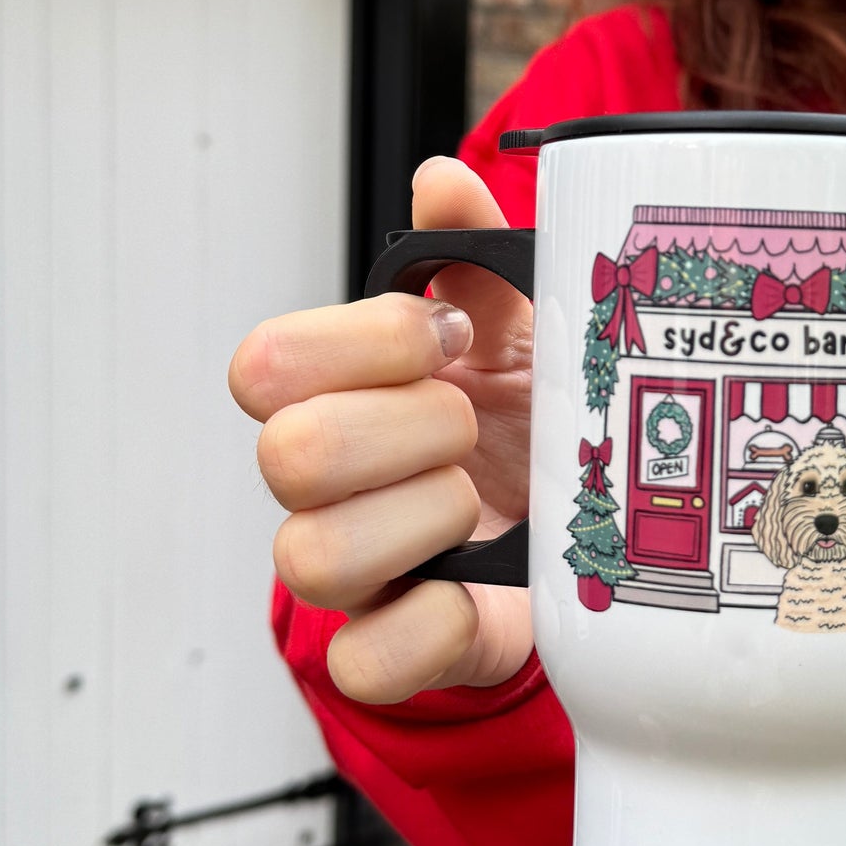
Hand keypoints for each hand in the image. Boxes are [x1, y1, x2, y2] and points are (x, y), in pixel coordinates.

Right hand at [228, 157, 534, 702]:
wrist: (578, 542)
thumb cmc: (528, 429)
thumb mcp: (522, 333)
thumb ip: (478, 257)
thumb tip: (444, 182)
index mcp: (337, 397)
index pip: (267, 362)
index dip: (364, 342)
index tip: (453, 335)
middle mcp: (324, 488)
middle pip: (286, 455)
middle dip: (408, 428)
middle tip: (475, 424)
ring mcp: (359, 575)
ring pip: (313, 558)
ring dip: (421, 517)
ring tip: (482, 500)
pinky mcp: (400, 649)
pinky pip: (364, 662)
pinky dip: (426, 626)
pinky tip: (476, 590)